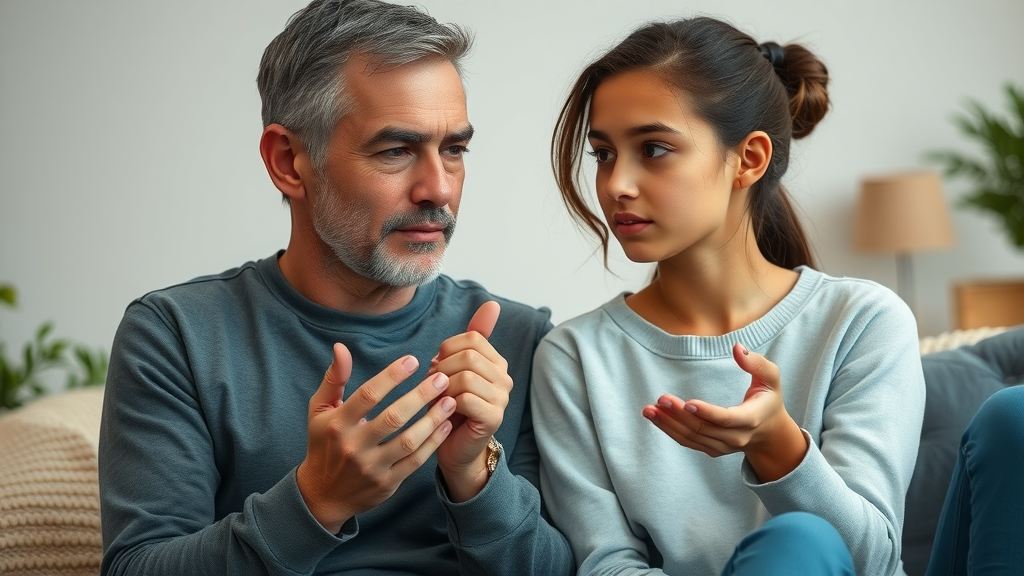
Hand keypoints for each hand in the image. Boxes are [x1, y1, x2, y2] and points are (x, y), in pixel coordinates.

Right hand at [296, 342, 456, 532]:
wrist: (323, 494)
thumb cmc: (324, 443)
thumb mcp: (320, 410)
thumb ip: (334, 378)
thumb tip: (341, 347)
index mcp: (338, 424)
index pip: (368, 395)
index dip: (391, 376)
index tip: (413, 360)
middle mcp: (354, 446)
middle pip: (393, 417)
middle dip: (420, 396)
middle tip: (441, 378)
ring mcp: (372, 467)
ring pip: (408, 441)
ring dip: (432, 419)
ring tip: (450, 400)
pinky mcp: (387, 483)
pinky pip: (415, 461)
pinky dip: (433, 442)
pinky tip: (446, 425)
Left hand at [431, 301, 510, 500]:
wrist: (455, 448)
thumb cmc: (451, 407)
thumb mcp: (457, 368)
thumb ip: (473, 337)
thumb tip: (492, 304)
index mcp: (497, 362)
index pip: (472, 338)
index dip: (447, 350)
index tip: (438, 367)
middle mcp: (505, 378)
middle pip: (469, 356)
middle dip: (443, 368)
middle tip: (433, 386)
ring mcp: (502, 399)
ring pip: (466, 376)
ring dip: (443, 387)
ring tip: (437, 398)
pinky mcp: (493, 418)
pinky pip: (466, 399)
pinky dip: (448, 403)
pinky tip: (444, 411)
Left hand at [641, 343, 806, 481]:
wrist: (770, 433)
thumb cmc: (769, 399)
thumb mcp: (771, 378)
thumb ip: (756, 363)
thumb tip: (737, 347)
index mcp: (751, 419)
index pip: (727, 419)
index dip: (707, 412)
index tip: (688, 403)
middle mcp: (736, 438)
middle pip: (703, 429)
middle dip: (679, 415)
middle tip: (661, 398)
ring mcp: (723, 447)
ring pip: (692, 438)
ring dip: (668, 424)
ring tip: (649, 409)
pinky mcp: (711, 449)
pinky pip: (688, 442)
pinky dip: (670, 430)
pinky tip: (655, 417)